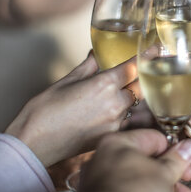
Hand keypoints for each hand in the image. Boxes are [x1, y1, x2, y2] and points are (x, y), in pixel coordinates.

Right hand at [5, 53, 140, 166]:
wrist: (33, 143)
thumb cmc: (44, 110)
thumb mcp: (66, 81)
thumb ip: (87, 67)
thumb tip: (96, 55)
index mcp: (104, 84)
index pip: (134, 66)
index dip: (148, 55)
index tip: (157, 49)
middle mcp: (114, 103)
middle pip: (141, 86)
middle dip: (144, 76)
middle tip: (147, 67)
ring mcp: (115, 122)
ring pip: (136, 104)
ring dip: (135, 95)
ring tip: (130, 87)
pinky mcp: (111, 136)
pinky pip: (127, 120)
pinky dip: (126, 112)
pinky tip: (116, 107)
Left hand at [78, 129, 190, 191]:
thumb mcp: (164, 174)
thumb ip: (177, 159)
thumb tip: (187, 149)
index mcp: (118, 142)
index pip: (154, 137)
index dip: (174, 150)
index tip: (187, 160)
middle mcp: (105, 157)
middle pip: (146, 159)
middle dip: (169, 172)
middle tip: (184, 179)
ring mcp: (101, 179)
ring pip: (139, 177)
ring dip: (161, 184)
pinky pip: (129, 188)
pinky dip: (146, 191)